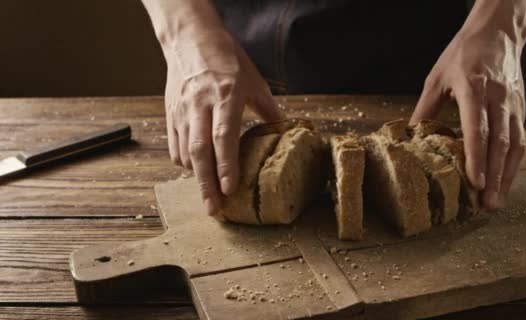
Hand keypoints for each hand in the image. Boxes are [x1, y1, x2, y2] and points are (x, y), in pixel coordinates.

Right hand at [164, 31, 282, 214]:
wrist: (190, 40)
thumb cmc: (226, 59)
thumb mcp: (254, 81)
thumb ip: (268, 110)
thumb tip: (282, 135)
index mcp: (225, 95)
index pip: (223, 136)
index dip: (226, 165)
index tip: (230, 189)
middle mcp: (200, 105)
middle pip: (200, 151)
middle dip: (206, 184)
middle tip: (214, 210)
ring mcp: (182, 110)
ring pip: (185, 152)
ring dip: (197, 178)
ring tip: (210, 197)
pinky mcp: (171, 114)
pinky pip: (175, 147)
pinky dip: (186, 164)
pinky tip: (198, 171)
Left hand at [410, 29, 525, 209]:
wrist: (498, 33)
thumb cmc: (463, 53)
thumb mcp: (437, 77)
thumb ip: (425, 108)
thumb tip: (409, 137)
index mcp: (474, 88)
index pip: (477, 128)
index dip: (476, 157)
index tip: (474, 182)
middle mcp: (498, 98)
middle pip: (499, 143)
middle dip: (494, 176)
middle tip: (486, 204)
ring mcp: (514, 104)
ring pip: (515, 144)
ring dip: (507, 175)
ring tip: (496, 201)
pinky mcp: (522, 108)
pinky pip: (520, 139)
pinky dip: (514, 163)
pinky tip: (505, 181)